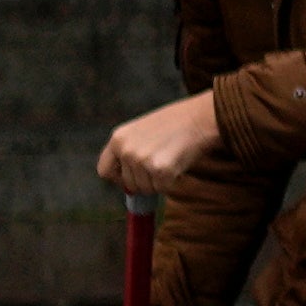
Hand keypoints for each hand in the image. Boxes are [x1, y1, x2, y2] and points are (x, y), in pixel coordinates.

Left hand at [98, 91, 225, 197]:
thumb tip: (128, 186)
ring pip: (146, 188)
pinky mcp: (160, 170)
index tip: (132, 179)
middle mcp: (126, 150)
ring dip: (159, 182)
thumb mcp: (142, 131)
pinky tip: (178, 163)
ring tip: (171, 160)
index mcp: (118, 138)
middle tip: (160, 168)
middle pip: (129, 184)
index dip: (119, 179)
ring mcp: (142, 160)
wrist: (201, 117)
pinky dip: (172, 181)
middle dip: (145, 182)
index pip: (105, 171)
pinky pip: (162, 188)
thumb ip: (130, 152)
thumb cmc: (176, 124)